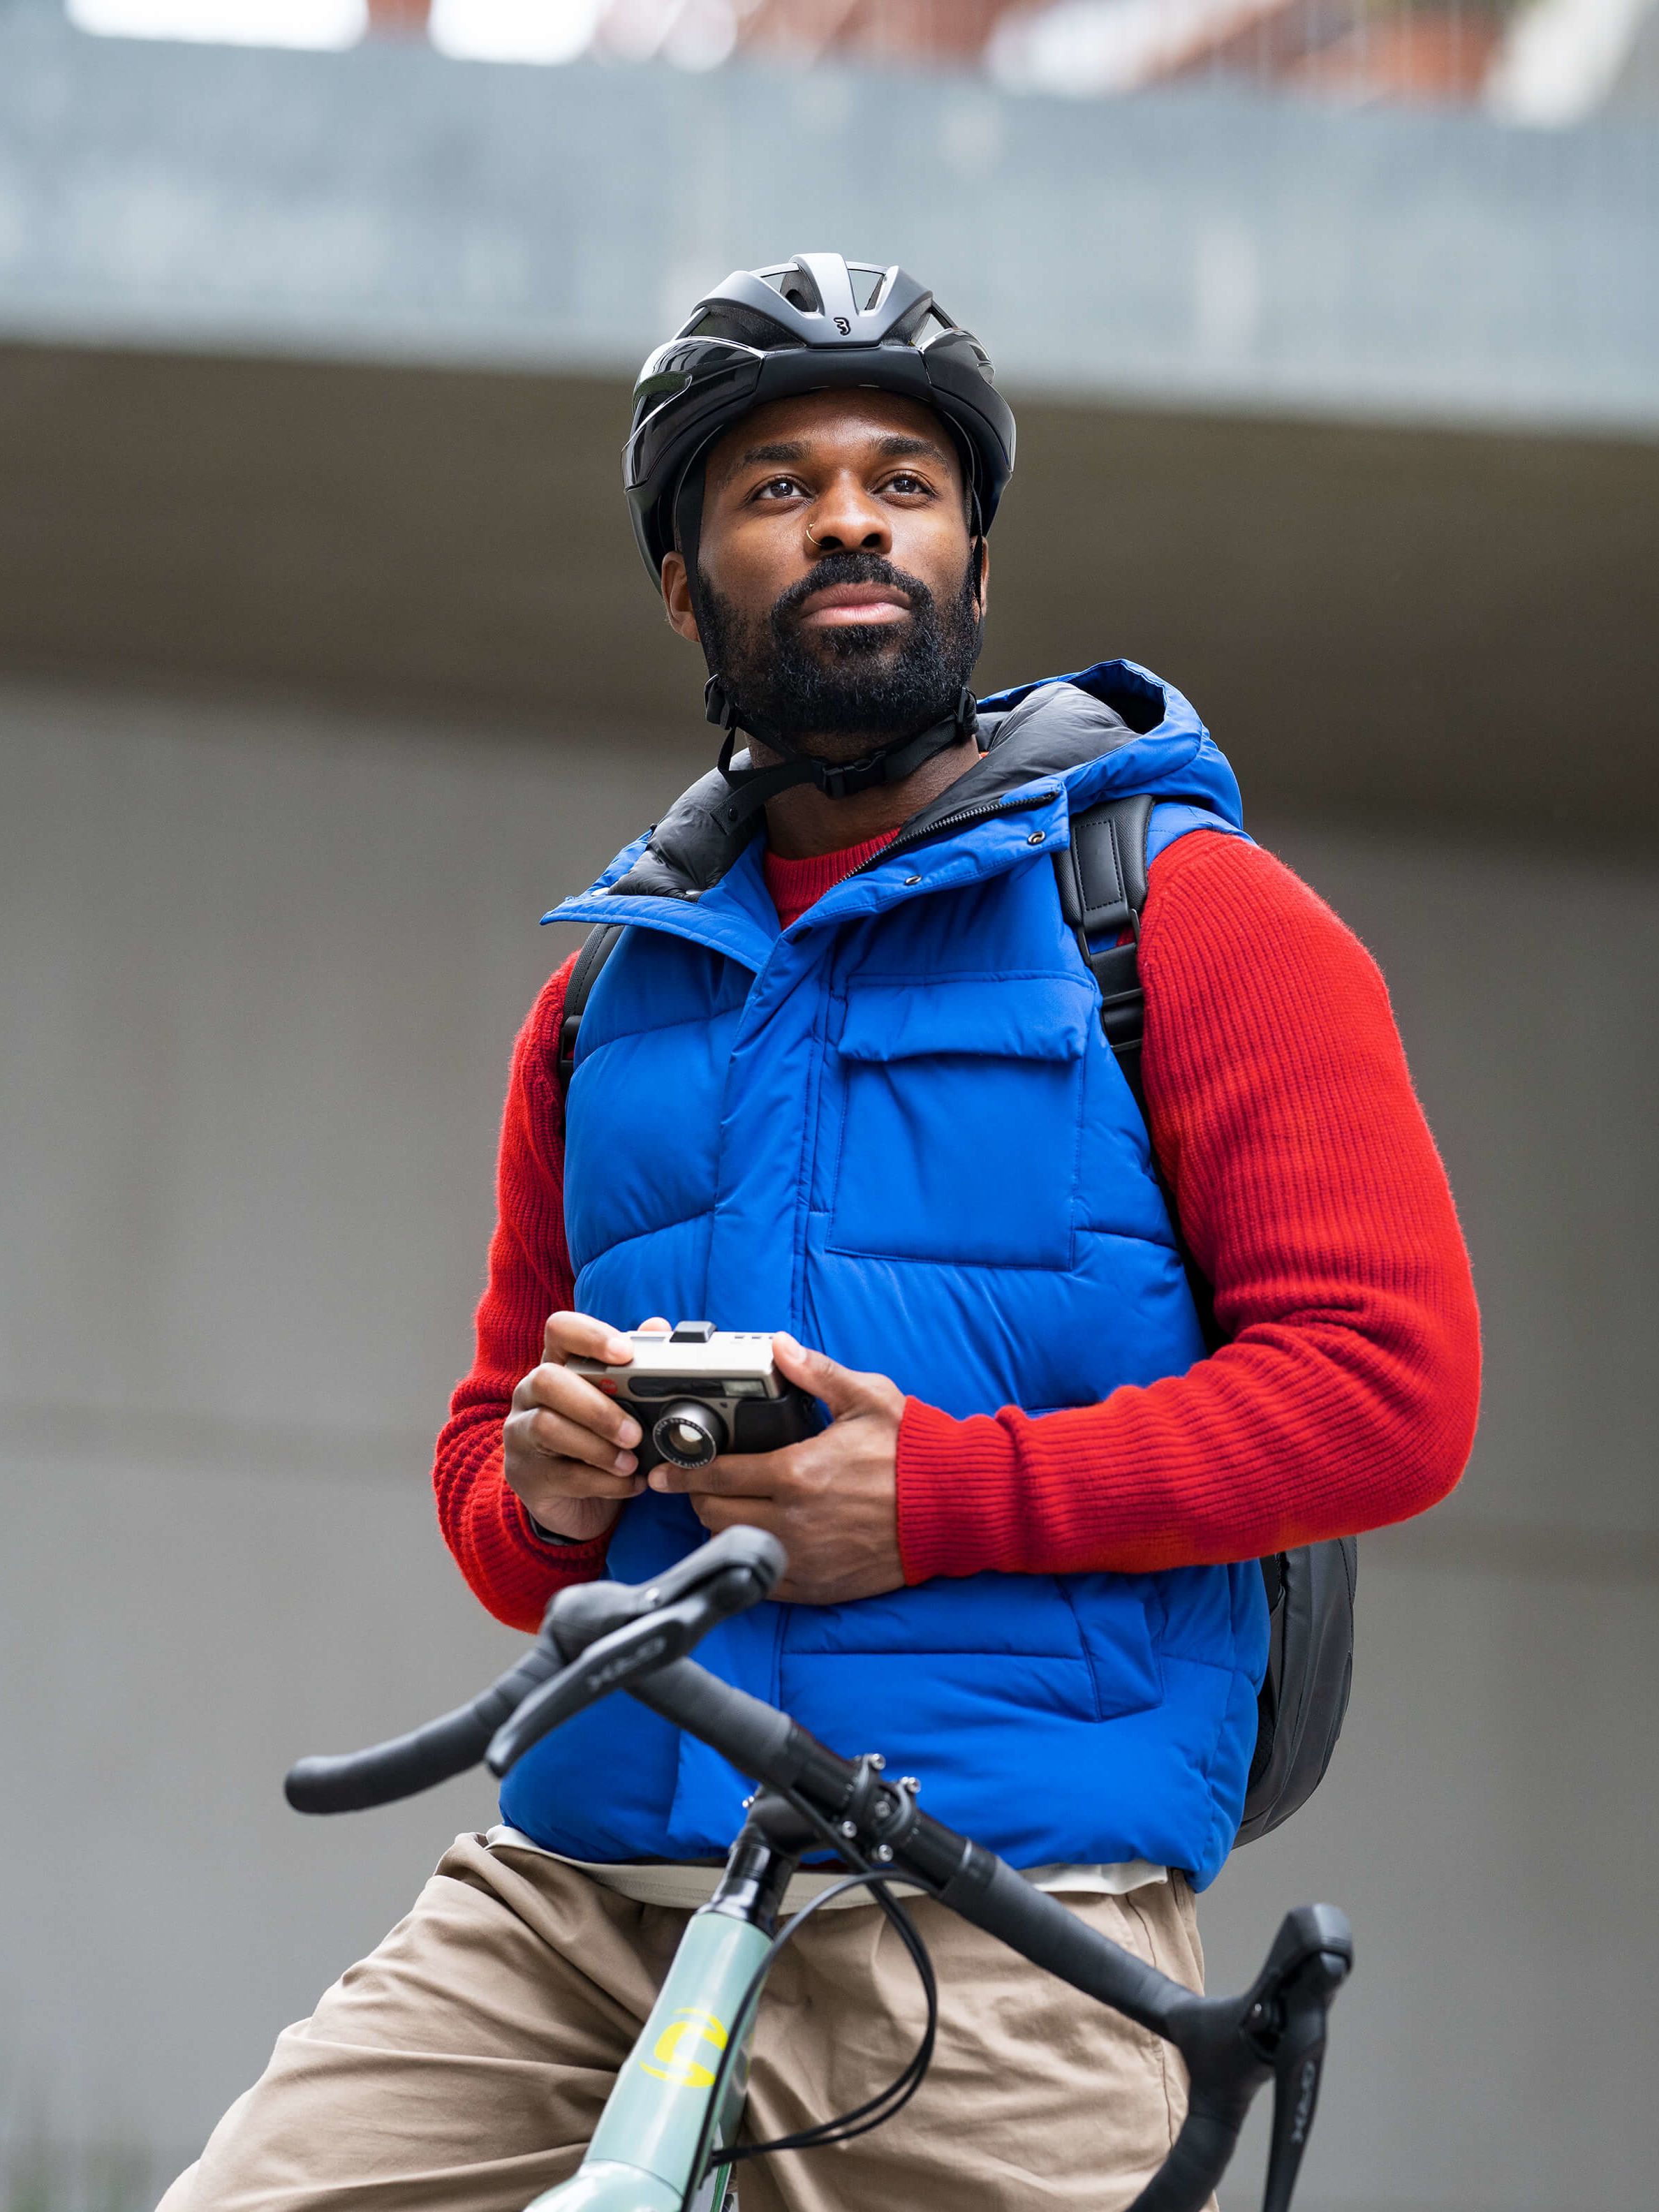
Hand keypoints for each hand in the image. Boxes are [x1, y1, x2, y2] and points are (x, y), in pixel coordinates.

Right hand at [503, 1311, 668, 1544]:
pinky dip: (603, 1482)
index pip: (560, 1330)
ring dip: (599, 1447)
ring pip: (546, 1425)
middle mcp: (531, 1393)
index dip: (590, 1335)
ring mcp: (521, 1433)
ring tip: (632, 1463)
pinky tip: (629, 1483)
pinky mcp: (525, 1474)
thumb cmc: (603, 1439)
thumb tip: (657, 1326)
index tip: (625, 1353)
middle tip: (635, 1433)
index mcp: (558, 1364)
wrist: (579, 1501)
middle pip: (548, 1379)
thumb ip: (638, 1365)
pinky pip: (561, 1473)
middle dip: (597, 1406)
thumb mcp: (624, 1403)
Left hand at [647, 1333, 904, 1604]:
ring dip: (724, 1529)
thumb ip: (816, 1373)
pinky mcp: (818, 1586)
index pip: (717, 1475)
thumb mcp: (868, 1399)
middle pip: (714, 1516)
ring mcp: (804, 1560)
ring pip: (733, 1549)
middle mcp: (793, 1522)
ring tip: (733, 1508)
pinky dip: (751, 1561)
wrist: (957, 1507)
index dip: (684, 1471)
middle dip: (700, 1498)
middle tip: (702, 1484)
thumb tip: (778, 1346)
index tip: (666, 1470)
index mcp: (798, 1473)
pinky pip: (762, 1581)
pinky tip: (760, 1539)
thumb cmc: (915, 1452)